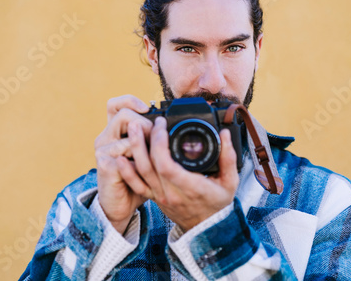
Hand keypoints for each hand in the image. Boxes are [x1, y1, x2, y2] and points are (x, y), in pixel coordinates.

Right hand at [94, 95, 151, 233]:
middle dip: (145, 125)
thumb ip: (150, 139)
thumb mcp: (145, 156)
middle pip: (125, 115)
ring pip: (130, 135)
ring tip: (148, 159)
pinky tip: (142, 172)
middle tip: (154, 140)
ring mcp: (103, 151)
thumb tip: (169, 126)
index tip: (147, 108)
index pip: (115, 105)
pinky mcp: (106, 165)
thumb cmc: (136, 181)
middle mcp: (105, 138)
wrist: (121, 206)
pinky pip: (128, 155)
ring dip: (145, 145)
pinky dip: (140, 163)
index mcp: (113, 132)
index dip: (129, 101)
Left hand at [118, 117, 238, 230]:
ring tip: (132, 128)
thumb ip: (228, 157)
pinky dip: (127, 172)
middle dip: (145, 140)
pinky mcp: (154, 197)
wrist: (206, 229)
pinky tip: (120, 158)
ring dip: (134, 149)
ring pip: (141, 172)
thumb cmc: (218, 204)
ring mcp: (160, 195)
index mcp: (190, 187)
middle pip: (150, 165)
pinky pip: (137, 185)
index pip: (167, 165)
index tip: (163, 125)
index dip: (159, 143)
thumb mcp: (230, 182)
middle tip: (145, 121)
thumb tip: (225, 134)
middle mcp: (172, 192)